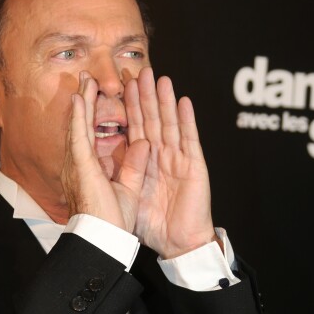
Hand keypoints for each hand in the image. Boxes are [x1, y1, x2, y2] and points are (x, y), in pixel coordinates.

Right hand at [61, 71, 149, 232]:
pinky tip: (80, 97)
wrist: (105, 239)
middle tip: (85, 81)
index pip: (92, 138)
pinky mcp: (80, 165)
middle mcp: (79, 166)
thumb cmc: (113, 221)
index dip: (94, 118)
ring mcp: (77, 165)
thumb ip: (133, 164)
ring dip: (82, 102)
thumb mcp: (129, 187)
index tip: (97, 100)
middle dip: (84, 104)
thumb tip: (143, 142)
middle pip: (82, 128)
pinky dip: (79, 114)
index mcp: (89, 172)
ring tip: (84, 80)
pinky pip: (79, 134)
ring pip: (78, 126)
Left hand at [126, 67, 215, 258]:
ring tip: (159, 78)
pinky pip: (190, 140)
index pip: (134, 127)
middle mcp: (161, 156)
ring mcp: (178, 160)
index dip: (128, 107)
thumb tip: (132, 143)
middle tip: (138, 70)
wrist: (176, 243)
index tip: (119, 85)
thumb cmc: (153, 223)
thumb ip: (131, 168)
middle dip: (144, 96)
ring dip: (164, 101)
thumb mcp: (133, 192)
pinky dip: (187, 120)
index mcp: (145, 162)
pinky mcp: (193, 167)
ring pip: (170, 124)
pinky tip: (183, 101)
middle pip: (151, 119)